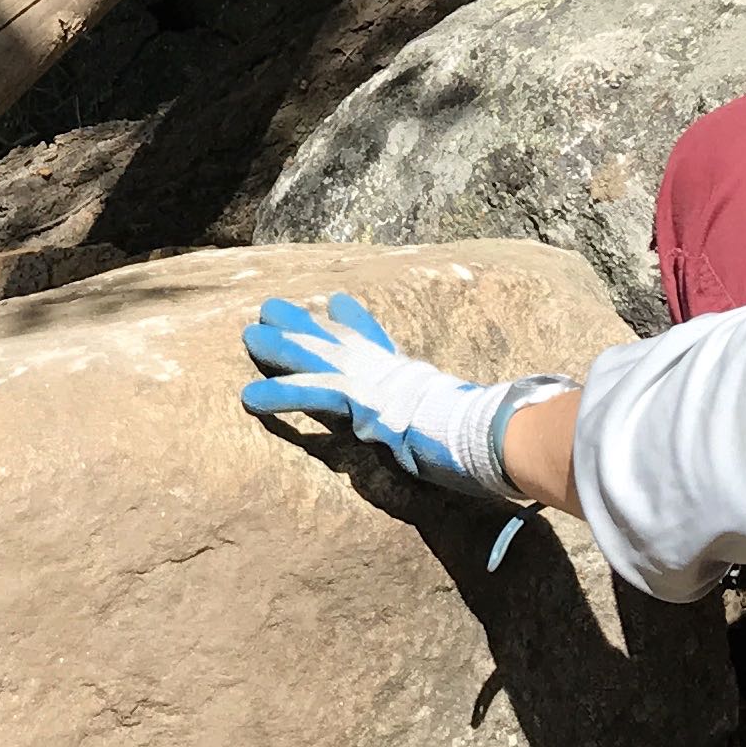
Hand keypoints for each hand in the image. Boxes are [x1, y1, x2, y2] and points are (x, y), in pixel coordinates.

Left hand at [240, 292, 565, 505]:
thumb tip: (450, 442)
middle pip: (340, 343)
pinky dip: (279, 394)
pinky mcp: (363, 403)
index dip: (357, 324)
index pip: (380, 346)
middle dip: (305, 325)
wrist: (496, 438)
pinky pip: (312, 395)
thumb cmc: (492, 442)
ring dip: (282, 348)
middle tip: (272, 308)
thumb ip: (448, 430)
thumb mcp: (464, 431)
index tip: (339, 304)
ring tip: (249, 335)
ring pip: (319, 359)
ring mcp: (377, 385)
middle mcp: (393, 375)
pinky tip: (249, 396)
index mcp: (417, 380)